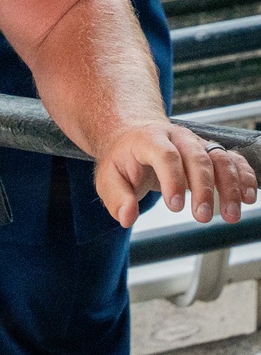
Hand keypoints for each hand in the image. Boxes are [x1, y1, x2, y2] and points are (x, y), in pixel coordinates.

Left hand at [94, 119, 257, 229]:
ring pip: (220, 158)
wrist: (134, 137)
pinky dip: (244, 177)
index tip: (174, 207)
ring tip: (231, 215)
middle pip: (197, 157)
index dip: (172, 179)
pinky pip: (233, 160)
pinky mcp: (210, 152)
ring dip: (230, 186)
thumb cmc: (122, 160)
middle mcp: (177, 137)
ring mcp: (197, 143)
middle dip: (203, 189)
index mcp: (149, 139)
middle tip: (201, 217)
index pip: (165, 154)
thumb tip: (127, 217)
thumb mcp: (108, 178)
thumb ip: (116, 197)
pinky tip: (249, 197)